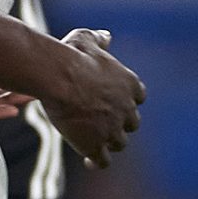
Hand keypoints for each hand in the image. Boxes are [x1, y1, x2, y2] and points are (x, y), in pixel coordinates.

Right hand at [38, 29, 144, 168]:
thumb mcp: (85, 39)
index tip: (112, 100)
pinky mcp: (96, 145)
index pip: (138, 97)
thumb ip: (98, 40)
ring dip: (108, 143)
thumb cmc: (71, 56)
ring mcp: (113, 129)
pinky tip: (88, 161)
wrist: (59, 77)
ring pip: (119, 143)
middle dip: (119, 124)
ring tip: (93, 143)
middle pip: (131, 124)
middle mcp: (127, 109)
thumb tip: (107, 36)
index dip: (125, 100)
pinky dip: (97, 162)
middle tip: (101, 123)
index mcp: (129, 84)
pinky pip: (103, 161)